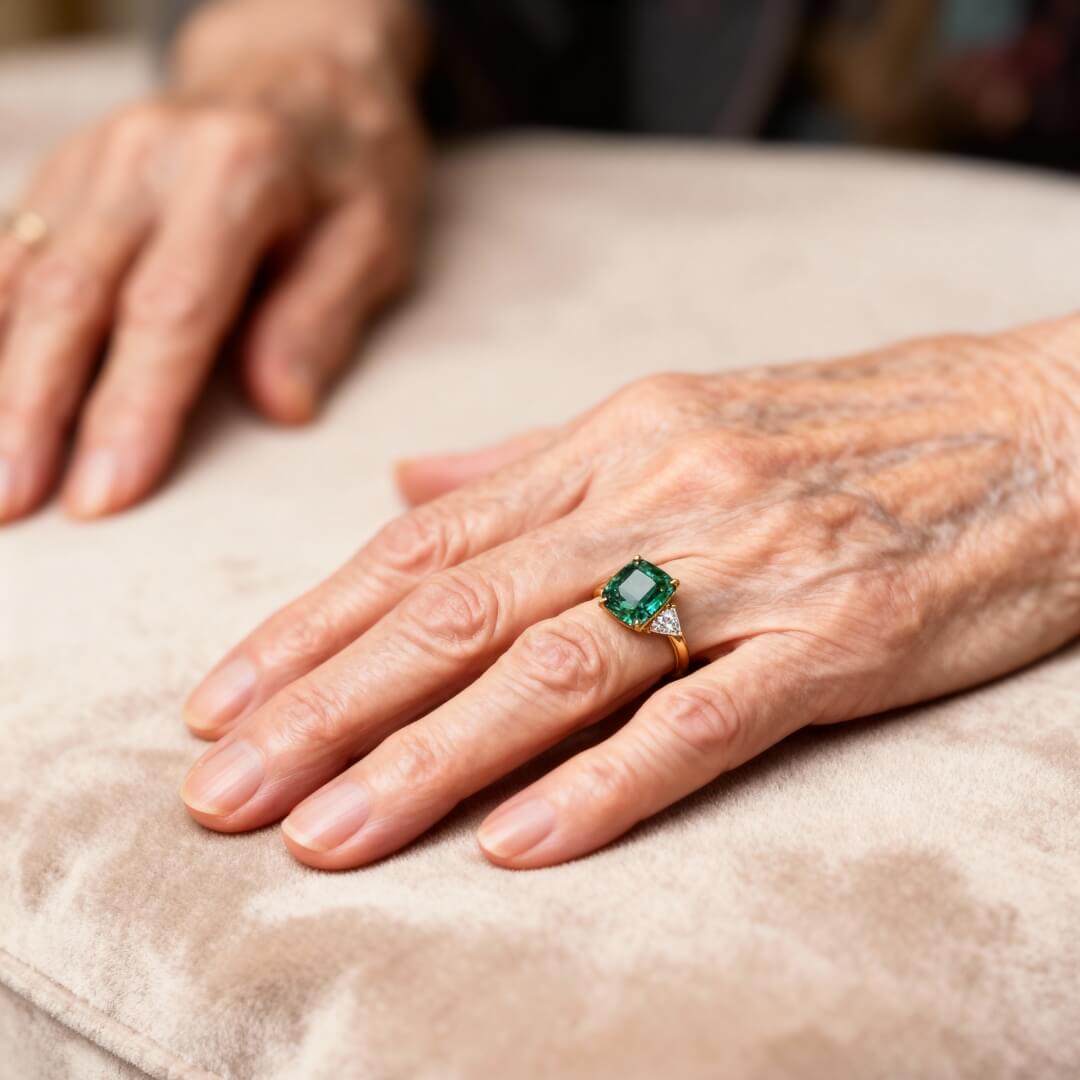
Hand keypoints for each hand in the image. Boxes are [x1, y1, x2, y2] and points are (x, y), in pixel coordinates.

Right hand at [0, 0, 425, 522]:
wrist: (299, 71)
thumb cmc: (350, 167)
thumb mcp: (374, 238)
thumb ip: (323, 317)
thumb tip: (279, 408)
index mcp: (234, 173)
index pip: (171, 309)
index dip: (133, 408)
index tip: (105, 495)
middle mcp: (143, 158)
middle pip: (71, 296)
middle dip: (31, 410)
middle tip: (9, 506)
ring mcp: (90, 161)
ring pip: (21, 278)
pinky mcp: (62, 177)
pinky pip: (7, 256)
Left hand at [180, 319, 1079, 868]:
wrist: (1046, 424)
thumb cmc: (855, 428)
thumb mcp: (679, 414)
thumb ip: (532, 463)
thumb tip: (405, 487)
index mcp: (618, 438)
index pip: (429, 540)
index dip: (314, 622)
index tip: (223, 698)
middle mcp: (665, 493)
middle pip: (461, 609)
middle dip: (327, 706)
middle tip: (222, 789)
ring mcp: (753, 567)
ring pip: (556, 667)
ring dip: (428, 759)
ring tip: (322, 835)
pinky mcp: (844, 635)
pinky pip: (704, 719)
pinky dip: (603, 784)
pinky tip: (511, 844)